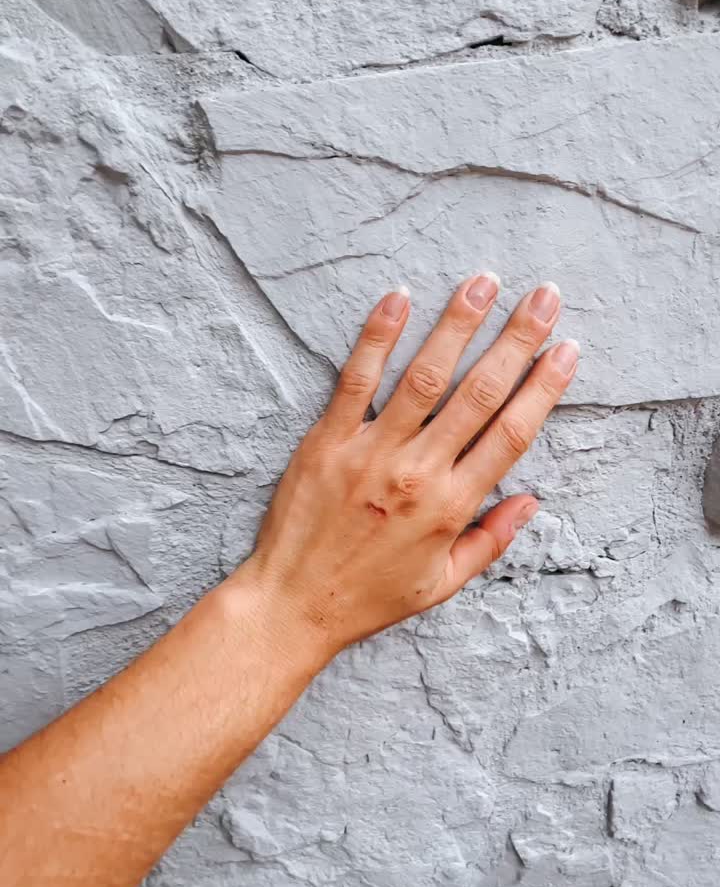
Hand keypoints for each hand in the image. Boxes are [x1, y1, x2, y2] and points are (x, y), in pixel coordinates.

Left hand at [240, 274, 577, 659]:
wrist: (292, 606)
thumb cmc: (368, 598)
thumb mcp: (443, 584)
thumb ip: (491, 540)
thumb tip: (533, 501)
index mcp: (453, 507)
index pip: (511, 434)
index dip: (543, 387)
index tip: (566, 349)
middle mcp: (419, 474)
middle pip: (479, 394)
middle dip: (516, 340)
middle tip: (543, 296)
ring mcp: (372, 453)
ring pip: (424, 377)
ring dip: (457, 324)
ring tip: (484, 281)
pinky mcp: (328, 442)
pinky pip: (356, 380)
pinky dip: (378, 337)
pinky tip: (399, 298)